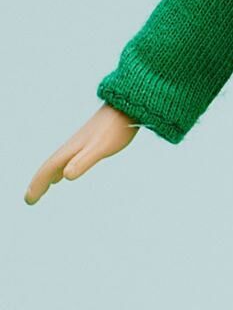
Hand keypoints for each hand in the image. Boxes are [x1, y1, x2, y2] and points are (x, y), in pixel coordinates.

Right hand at [24, 104, 139, 204]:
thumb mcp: (99, 149)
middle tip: (30, 200)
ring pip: (58, 163)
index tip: (28, 201)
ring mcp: (80, 145)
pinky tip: (65, 173)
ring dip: (49, 176)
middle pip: (49, 167)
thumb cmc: (115, 129)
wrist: (126, 107)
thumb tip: (65, 176)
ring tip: (44, 188)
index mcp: (70, 151)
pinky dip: (62, 169)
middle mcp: (71, 147)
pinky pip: (69, 160)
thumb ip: (83, 161)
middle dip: (39, 183)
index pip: (47, 170)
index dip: (37, 186)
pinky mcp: (90, 143)